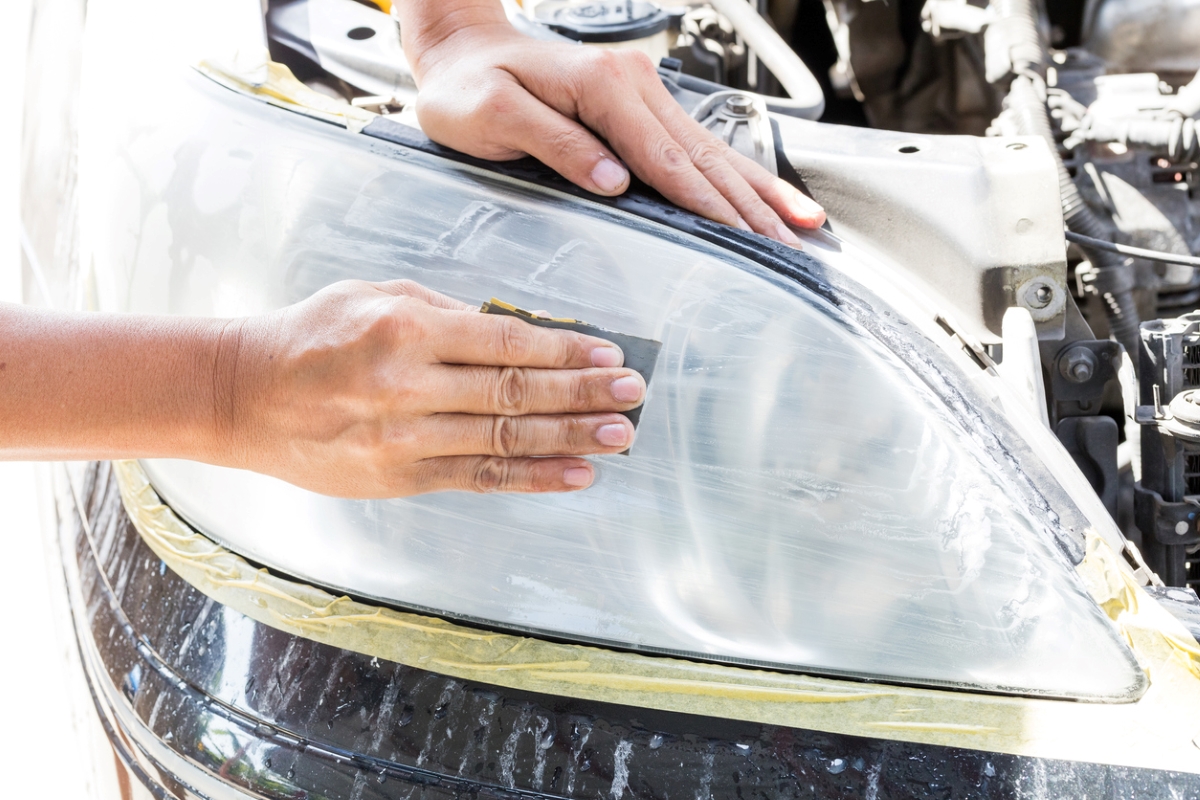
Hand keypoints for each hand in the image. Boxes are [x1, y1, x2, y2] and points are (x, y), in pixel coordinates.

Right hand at [220, 280, 643, 497]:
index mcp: (404, 331)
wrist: (244, 396)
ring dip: (569, 438)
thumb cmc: (313, 335)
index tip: (608, 352)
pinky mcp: (399, 478)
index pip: (504, 341)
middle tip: (633, 393)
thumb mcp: (375, 296)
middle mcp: (407, 387)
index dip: (563, 348)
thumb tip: (519, 328)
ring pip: (504, 440)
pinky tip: (576, 474)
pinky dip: (532, 478)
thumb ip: (446, 312)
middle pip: (513, 392)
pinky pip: (479, 478)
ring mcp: (403, 439)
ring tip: (620, 435)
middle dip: (581, 392)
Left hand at [398, 3, 825, 245]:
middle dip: (751, 206)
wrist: (463, 50)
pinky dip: (737, 173)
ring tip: (800, 225)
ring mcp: (643, 91)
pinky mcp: (641, 105)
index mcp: (603, 87)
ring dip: (757, 191)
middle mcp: (634, 84)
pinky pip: (697, 145)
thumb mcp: (493, 115)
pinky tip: (766, 194)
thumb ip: (555, 144)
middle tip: (791, 248)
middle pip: (705, 157)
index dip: (708, 205)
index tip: (745, 239)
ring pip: (712, 150)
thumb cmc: (467, 87)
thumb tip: (614, 181)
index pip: (666, 160)